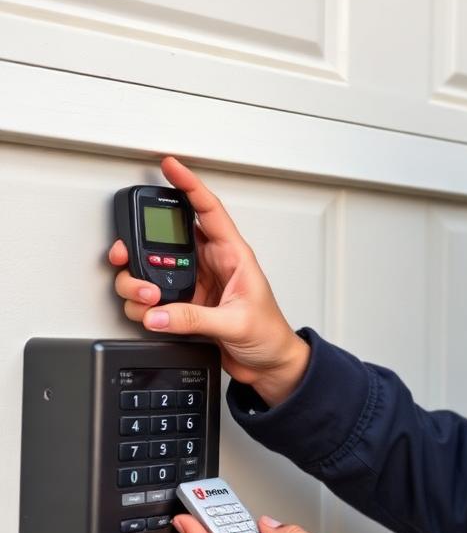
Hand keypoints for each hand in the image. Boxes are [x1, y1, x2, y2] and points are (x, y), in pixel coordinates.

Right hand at [108, 156, 309, 405]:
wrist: (270, 365)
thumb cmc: (270, 335)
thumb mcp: (235, 322)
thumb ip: (194, 318)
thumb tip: (159, 312)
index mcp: (234, 255)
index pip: (210, 210)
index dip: (190, 185)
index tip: (170, 167)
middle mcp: (212, 265)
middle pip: (167, 241)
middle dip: (143, 248)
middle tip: (130, 259)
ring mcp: (197, 284)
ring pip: (154, 269)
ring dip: (140, 282)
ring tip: (150, 299)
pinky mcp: (186, 305)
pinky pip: (154, 296)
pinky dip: (144, 305)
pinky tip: (153, 315)